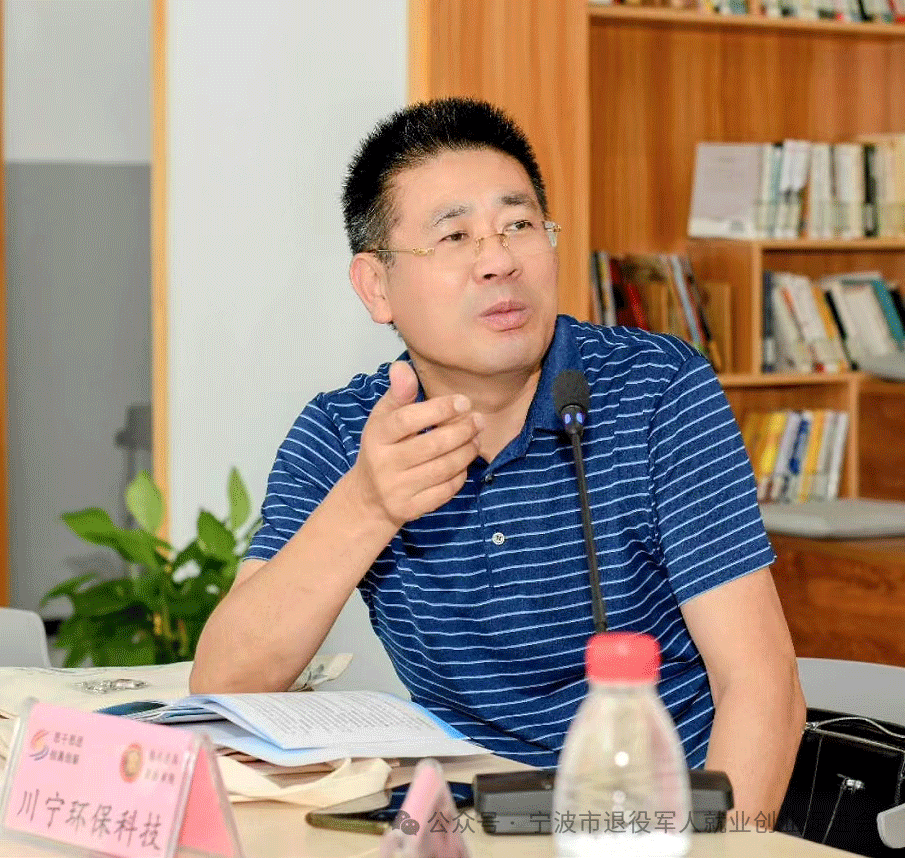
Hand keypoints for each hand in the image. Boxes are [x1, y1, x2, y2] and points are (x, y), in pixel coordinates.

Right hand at [350, 361, 483, 527]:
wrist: (369, 497)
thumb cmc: (382, 448)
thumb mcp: (383, 418)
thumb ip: (397, 394)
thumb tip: (402, 367)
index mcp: (377, 436)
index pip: (408, 419)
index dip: (439, 409)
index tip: (463, 402)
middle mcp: (384, 463)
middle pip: (432, 445)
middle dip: (462, 430)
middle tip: (478, 420)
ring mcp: (397, 489)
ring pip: (443, 469)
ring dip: (466, 451)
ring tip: (475, 438)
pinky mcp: (410, 509)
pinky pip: (445, 491)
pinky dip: (460, 475)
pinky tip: (463, 463)